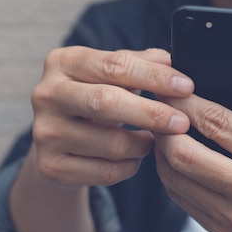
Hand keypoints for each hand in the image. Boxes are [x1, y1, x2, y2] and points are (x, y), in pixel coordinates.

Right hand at [29, 46, 192, 188]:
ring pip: (110, 143)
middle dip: (151, 113)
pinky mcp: (51, 167)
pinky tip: (134, 158)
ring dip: (143, 144)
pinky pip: (106, 171)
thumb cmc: (94, 98)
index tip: (186, 86)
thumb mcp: (112, 75)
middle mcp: (46, 94)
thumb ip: (139, 63)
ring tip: (153, 140)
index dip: (154, 76)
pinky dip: (130, 167)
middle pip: (106, 102)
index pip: (115, 65)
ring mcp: (45, 133)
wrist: (58, 140)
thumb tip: (169, 59)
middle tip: (182, 122)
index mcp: (63, 62)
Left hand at [153, 53, 231, 231]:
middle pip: (185, 155)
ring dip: (162, 148)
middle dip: (165, 126)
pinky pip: (179, 196)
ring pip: (175, 177)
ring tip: (163, 126)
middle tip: (161, 106)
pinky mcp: (222, 229)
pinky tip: (173, 152)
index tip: (173, 88)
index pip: (217, 125)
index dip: (188, 103)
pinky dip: (169, 171)